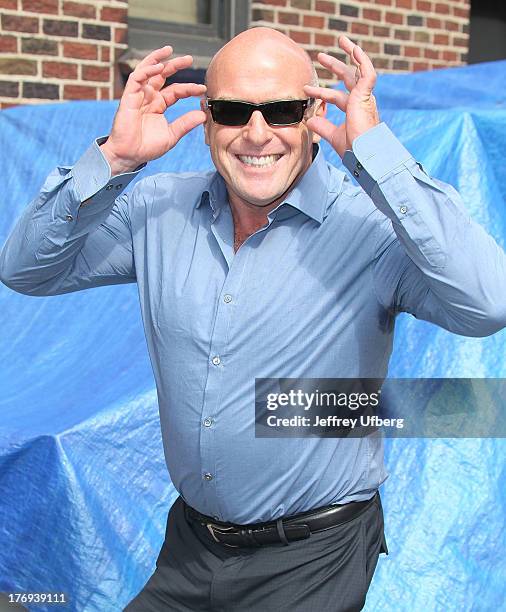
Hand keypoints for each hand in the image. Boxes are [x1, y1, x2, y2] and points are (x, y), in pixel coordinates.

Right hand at [100, 45, 206, 174]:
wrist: (129, 155)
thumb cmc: (147, 147)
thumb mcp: (171, 135)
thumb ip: (185, 124)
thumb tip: (203, 115)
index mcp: (159, 105)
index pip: (176, 91)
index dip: (189, 89)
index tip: (202, 89)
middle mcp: (149, 97)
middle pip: (162, 75)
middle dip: (175, 65)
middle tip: (189, 58)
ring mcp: (138, 95)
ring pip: (147, 70)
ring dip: (158, 59)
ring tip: (169, 50)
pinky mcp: (128, 97)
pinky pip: (137, 78)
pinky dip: (147, 70)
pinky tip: (159, 67)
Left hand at [303, 35, 379, 158]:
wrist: (364, 153)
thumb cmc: (354, 148)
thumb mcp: (333, 135)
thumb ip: (322, 126)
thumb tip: (309, 120)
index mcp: (354, 110)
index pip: (336, 96)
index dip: (321, 93)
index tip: (306, 90)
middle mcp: (361, 101)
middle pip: (347, 78)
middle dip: (334, 66)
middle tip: (320, 56)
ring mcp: (364, 97)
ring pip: (358, 70)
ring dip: (350, 53)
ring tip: (341, 39)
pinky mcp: (366, 95)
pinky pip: (367, 72)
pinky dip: (362, 60)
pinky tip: (355, 48)